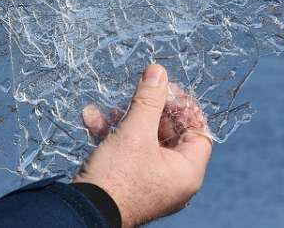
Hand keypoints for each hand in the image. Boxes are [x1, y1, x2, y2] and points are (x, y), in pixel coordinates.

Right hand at [75, 65, 212, 226]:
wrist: (86, 210)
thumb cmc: (117, 177)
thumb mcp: (135, 132)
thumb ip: (148, 100)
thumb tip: (158, 72)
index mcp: (186, 172)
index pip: (198, 131)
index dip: (184, 107)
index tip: (166, 88)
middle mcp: (173, 179)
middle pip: (169, 134)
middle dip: (148, 110)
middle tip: (137, 92)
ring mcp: (150, 182)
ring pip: (143, 141)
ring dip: (124, 119)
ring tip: (108, 108)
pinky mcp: (128, 182)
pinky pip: (126, 152)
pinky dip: (112, 134)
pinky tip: (92, 119)